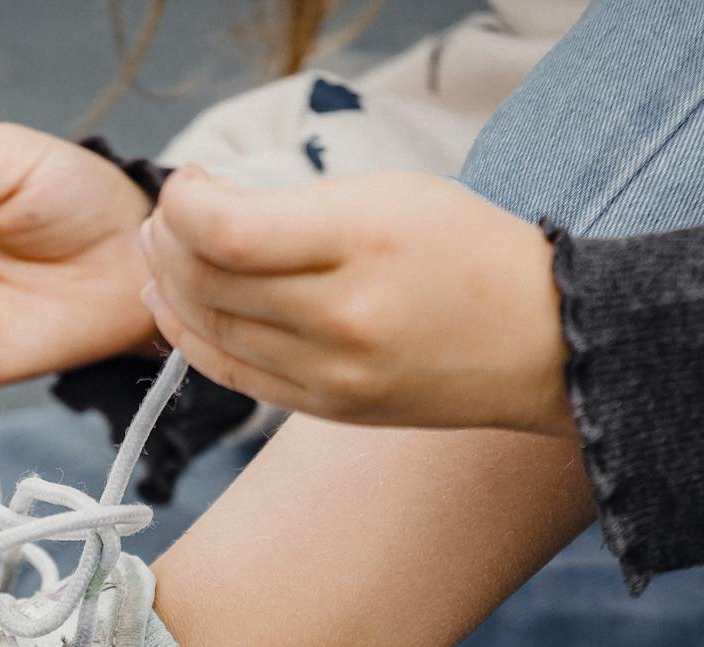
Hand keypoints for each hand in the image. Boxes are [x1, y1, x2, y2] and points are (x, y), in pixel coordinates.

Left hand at [141, 167, 572, 438]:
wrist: (541, 342)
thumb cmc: (464, 249)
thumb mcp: (389, 193)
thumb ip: (293, 205)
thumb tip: (205, 208)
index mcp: (361, 245)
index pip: (227, 233)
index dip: (183, 205)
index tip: (189, 181)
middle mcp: (340, 319)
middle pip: (208, 283)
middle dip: (169, 240)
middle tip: (168, 213)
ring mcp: (330, 375)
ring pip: (211, 331)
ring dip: (170, 287)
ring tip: (162, 252)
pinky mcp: (325, 409)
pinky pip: (233, 375)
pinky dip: (190, 338)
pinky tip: (172, 305)